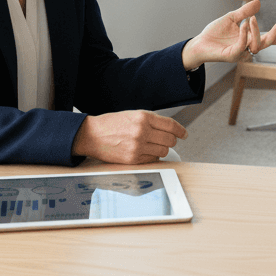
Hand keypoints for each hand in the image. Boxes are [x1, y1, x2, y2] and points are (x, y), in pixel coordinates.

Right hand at [71, 110, 186, 163]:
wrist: (91, 135)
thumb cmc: (112, 124)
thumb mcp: (133, 114)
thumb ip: (151, 120)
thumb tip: (170, 128)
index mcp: (143, 117)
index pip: (170, 125)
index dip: (180, 130)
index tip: (184, 134)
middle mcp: (142, 131)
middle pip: (169, 139)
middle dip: (172, 140)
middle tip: (168, 140)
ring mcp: (137, 146)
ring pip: (163, 151)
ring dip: (162, 149)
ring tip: (154, 145)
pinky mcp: (132, 159)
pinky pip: (152, 160)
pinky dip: (152, 157)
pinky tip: (146, 152)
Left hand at [180, 0, 275, 69]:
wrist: (200, 42)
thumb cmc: (215, 32)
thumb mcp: (232, 18)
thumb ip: (245, 12)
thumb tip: (259, 3)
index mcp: (249, 39)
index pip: (268, 39)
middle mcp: (247, 48)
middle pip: (266, 44)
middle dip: (275, 35)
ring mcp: (240, 53)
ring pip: (256, 45)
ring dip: (256, 31)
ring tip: (250, 19)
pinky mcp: (231, 56)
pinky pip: (242, 46)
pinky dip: (244, 34)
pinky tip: (243, 25)